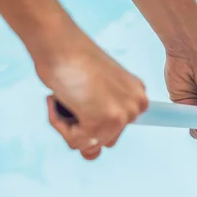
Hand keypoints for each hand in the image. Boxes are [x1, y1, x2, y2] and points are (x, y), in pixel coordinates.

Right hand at [34, 27, 148, 159]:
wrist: (60, 42)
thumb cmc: (73, 59)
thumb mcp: (98, 88)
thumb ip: (100, 116)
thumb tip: (93, 154)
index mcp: (138, 96)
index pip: (117, 127)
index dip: (93, 117)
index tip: (87, 100)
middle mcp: (136, 107)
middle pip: (104, 140)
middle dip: (82, 124)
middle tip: (72, 95)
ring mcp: (121, 116)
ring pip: (87, 144)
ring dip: (68, 125)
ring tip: (66, 95)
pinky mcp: (100, 122)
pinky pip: (73, 142)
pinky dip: (58, 123)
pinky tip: (59, 98)